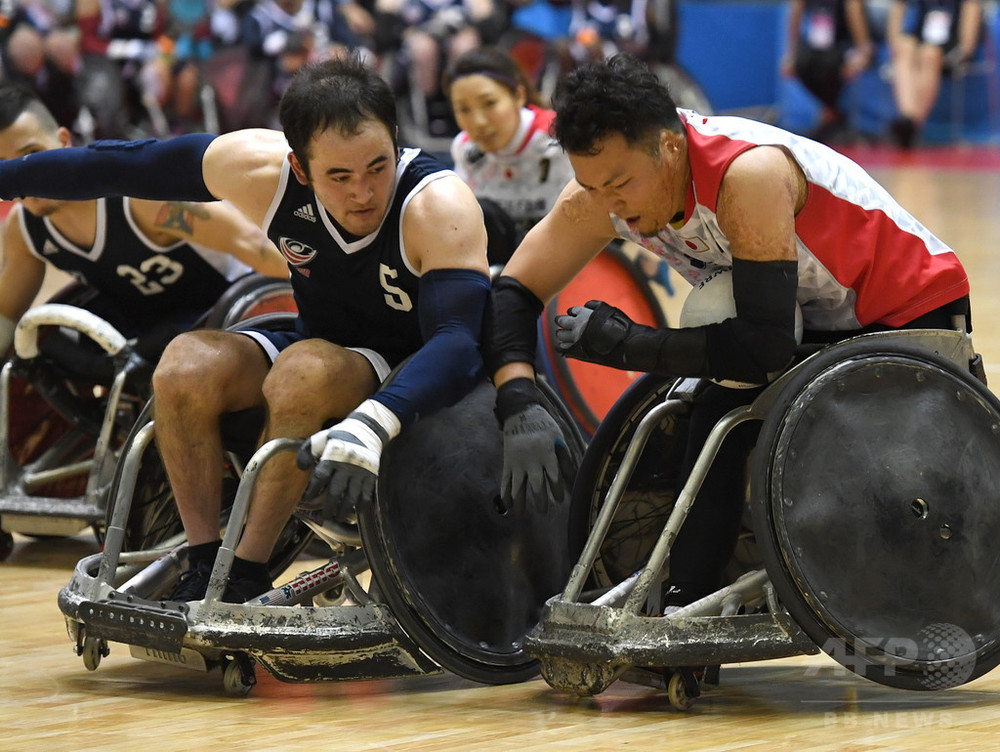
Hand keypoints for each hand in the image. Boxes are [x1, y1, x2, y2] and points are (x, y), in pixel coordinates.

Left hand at [296, 400, 398, 522]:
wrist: (367, 430)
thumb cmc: (341, 435)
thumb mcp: (321, 438)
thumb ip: (307, 451)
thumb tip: (301, 467)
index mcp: (332, 457)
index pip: (319, 478)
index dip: (312, 491)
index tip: (307, 499)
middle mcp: (346, 467)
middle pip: (335, 492)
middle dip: (328, 507)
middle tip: (324, 515)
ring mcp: (360, 473)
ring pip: (351, 497)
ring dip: (344, 510)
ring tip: (338, 516)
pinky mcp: (371, 476)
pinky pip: (366, 495)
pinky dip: (361, 505)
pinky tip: (355, 510)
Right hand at [500, 403, 574, 515]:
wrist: (520, 413)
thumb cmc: (543, 426)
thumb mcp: (558, 438)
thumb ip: (564, 458)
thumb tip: (572, 478)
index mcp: (546, 453)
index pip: (553, 477)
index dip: (556, 490)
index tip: (559, 500)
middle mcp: (531, 460)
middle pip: (536, 485)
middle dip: (540, 500)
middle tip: (543, 512)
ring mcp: (517, 461)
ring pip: (518, 485)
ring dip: (520, 501)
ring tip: (520, 514)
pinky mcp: (507, 461)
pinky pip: (505, 480)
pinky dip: (505, 492)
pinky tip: (507, 504)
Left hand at [553, 300, 631, 363]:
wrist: (624, 345)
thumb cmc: (620, 327)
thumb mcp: (609, 310)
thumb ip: (595, 306)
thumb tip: (586, 306)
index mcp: (585, 315)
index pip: (572, 311)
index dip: (572, 312)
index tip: (572, 314)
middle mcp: (578, 326)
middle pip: (562, 321)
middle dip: (560, 321)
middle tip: (559, 321)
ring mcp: (576, 339)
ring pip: (560, 334)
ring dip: (561, 333)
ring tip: (562, 334)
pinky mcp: (578, 351)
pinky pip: (563, 347)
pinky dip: (562, 345)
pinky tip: (563, 345)